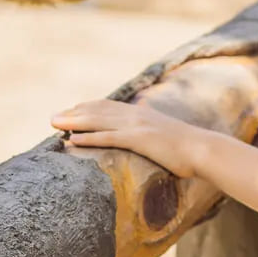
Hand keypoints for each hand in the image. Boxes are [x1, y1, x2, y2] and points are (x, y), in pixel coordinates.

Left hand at [51, 99, 204, 176]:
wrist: (204, 149)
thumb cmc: (189, 149)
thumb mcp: (167, 137)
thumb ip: (153, 135)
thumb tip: (149, 141)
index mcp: (142, 114)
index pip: (108, 107)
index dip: (87, 108)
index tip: (70, 111)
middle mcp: (136, 115)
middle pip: (98, 111)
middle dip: (73, 113)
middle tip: (53, 117)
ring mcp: (137, 126)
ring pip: (98, 121)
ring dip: (73, 122)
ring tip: (54, 124)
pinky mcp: (139, 139)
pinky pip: (108, 138)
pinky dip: (88, 138)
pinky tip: (73, 140)